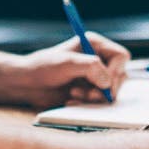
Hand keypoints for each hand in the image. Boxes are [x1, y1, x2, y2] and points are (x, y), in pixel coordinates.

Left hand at [8, 32, 130, 108]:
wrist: (27, 84)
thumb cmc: (43, 68)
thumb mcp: (67, 63)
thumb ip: (91, 68)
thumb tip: (108, 82)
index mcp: (95, 44)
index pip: (121, 56)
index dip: (116, 70)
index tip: (105, 82)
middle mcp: (98, 59)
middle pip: (120, 76)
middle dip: (105, 88)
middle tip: (89, 94)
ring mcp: (95, 77)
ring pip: (111, 91)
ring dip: (95, 97)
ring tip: (74, 94)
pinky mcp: (89, 91)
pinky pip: (101, 102)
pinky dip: (89, 104)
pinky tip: (72, 100)